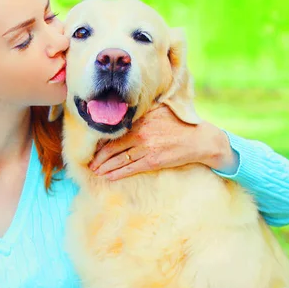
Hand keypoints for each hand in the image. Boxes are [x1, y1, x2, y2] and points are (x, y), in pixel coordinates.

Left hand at [88, 105, 237, 180]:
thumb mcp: (160, 111)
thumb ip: (143, 113)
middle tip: (90, 164)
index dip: (101, 143)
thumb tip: (125, 112)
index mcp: (141, 120)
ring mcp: (146, 148)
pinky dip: (118, 173)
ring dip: (105, 168)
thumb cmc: (179, 124)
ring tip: (96, 172)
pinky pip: (130, 168)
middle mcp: (141, 133)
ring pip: (119, 160)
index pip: (115, 133)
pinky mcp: (153, 161)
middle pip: (112, 148)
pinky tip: (109, 176)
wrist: (199, 139)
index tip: (93, 149)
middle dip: (99, 158)